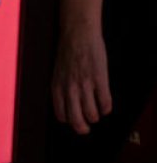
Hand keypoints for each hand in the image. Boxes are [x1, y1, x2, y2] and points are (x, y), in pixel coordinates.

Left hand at [52, 9, 111, 133]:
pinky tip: (105, 105)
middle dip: (82, 128)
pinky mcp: (99, 79)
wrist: (77, 34)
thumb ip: (61, 88)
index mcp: (56, 87)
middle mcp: (69, 88)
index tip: (75, 119)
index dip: (69, 121)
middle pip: (76, 120)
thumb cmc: (67, 52)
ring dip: (95, 117)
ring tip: (97, 112)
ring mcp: (85, 84)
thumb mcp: (57, 72)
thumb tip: (67, 105)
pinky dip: (107, 108)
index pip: (61, 115)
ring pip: (91, 114)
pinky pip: (105, 103)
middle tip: (86, 128)